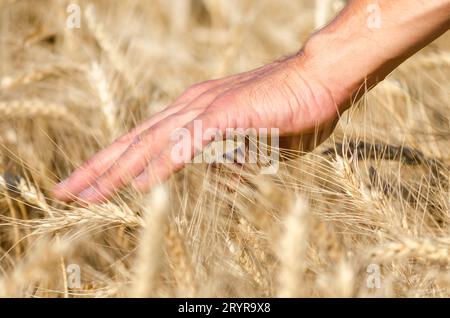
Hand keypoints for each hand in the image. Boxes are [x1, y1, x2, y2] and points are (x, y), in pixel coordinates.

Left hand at [52, 52, 344, 203]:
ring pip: (150, 143)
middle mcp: (189, 107)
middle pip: (134, 140)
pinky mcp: (224, 115)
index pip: (144, 140)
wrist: (317, 78)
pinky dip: (161, 164)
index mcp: (193, 112)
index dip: (114, 162)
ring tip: (84, 193)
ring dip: (116, 170)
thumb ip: (231, 160)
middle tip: (66, 190)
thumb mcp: (254, 144)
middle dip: (98, 168)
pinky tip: (139, 184)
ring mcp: (204, 110)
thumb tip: (220, 180)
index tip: (91, 183)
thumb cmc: (289, 109)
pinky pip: (186, 144)